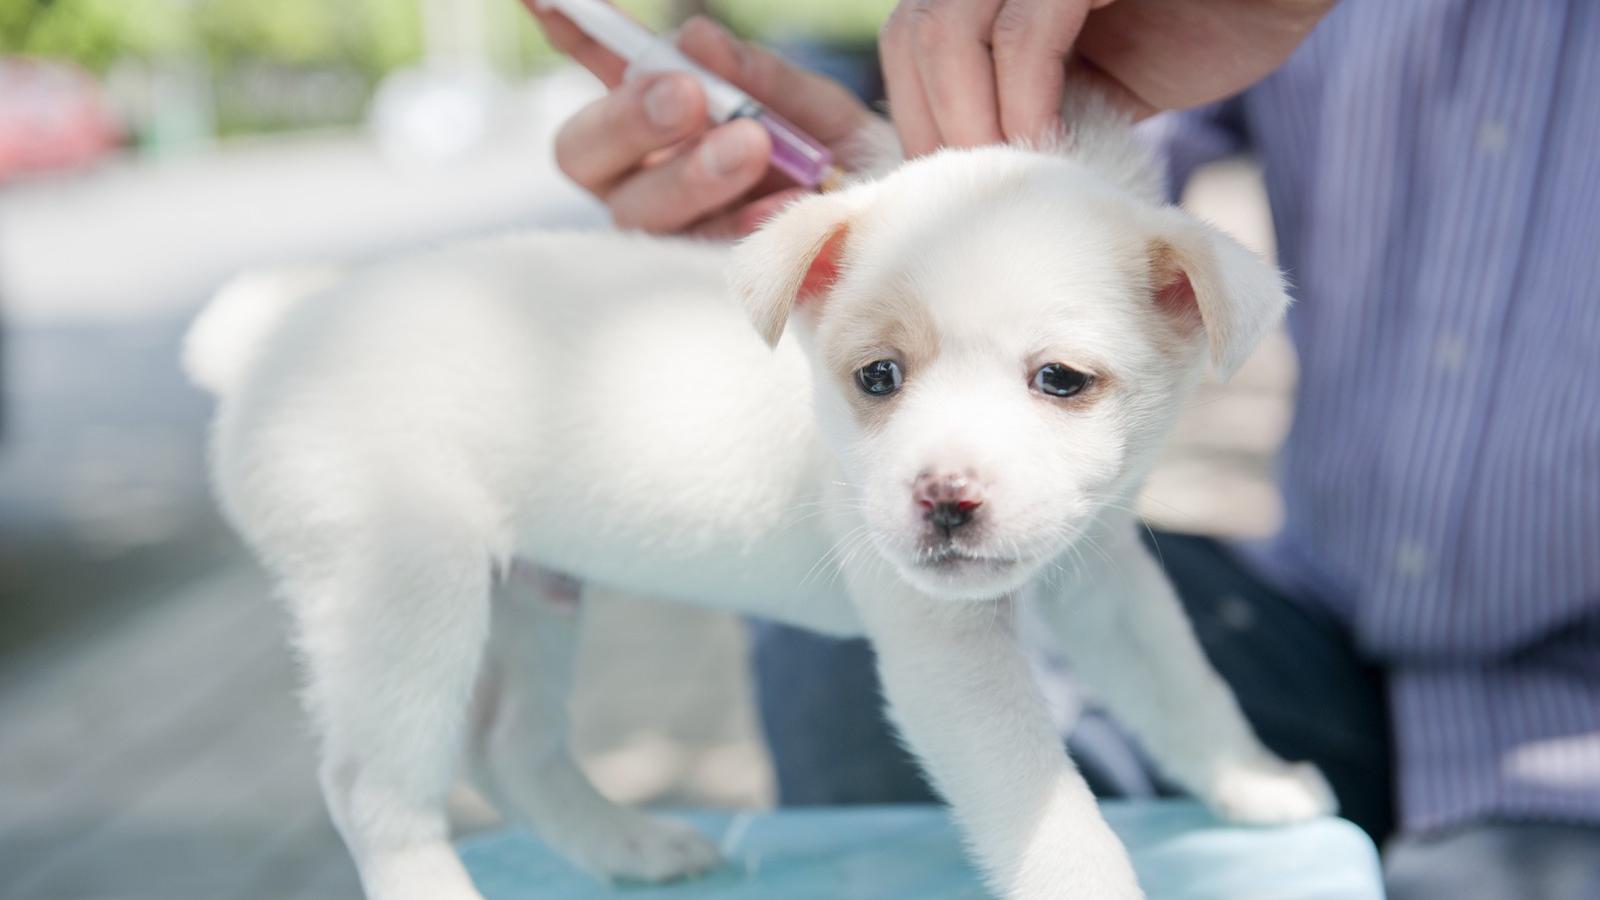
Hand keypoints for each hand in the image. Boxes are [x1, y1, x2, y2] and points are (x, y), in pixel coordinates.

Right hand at [526, 7, 874, 236]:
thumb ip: (759, 78)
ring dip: (690, 172)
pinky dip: (743, 226)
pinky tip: (780, 205)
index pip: (598, 74)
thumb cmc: (843, 167)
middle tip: (689, 96)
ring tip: (751, 146)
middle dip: (630, 120)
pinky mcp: (703, 288)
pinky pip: (703, 257)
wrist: (898, 241)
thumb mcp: (815, 110)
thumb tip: (693, 38)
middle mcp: (639, 183)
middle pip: (583, 153)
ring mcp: (666, 239)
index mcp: (653, 127)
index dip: (570, 35)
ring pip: (637, 211)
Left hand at [879, 0, 1333, 155]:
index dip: (916, 116)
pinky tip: (1056, 142)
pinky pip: (1026, 32)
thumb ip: (1039, 103)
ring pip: (947, 31)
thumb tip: (980, 178)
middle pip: (911, 36)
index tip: (952, 187)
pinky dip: (1026, 99)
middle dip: (934, 126)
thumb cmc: (1209, 18)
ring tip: (1015, 173)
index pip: (907, 43)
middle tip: (980, 192)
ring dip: (972, 120)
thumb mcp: (1103, 75)